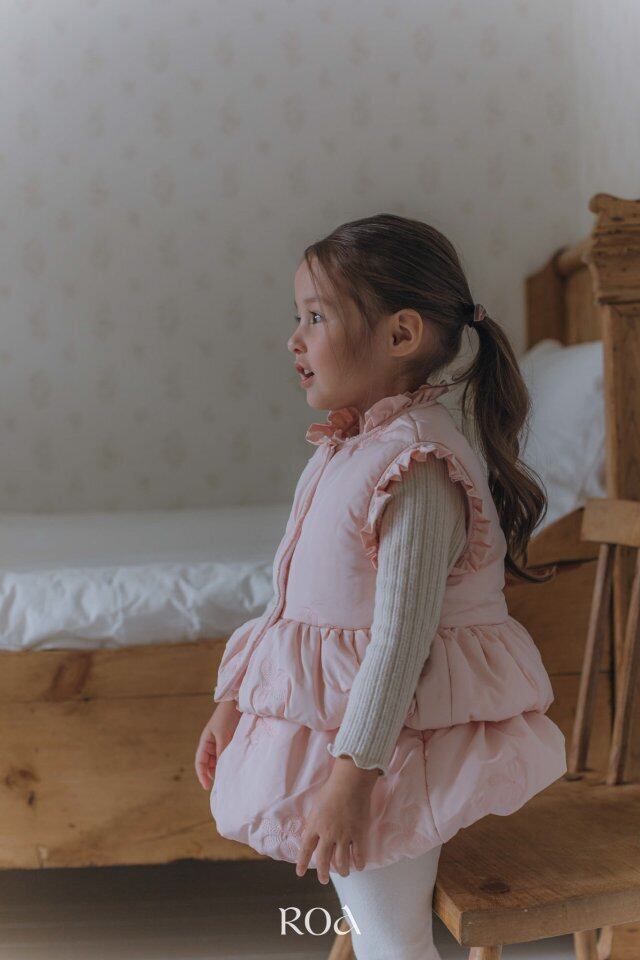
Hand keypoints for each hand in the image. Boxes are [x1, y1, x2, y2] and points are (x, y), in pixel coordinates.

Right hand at [194, 699, 241, 789]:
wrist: (238, 702)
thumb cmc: (227, 716)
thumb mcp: (223, 735)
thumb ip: (222, 752)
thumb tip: (222, 769)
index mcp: (205, 742)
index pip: (200, 762)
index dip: (202, 775)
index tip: (207, 787)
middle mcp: (212, 744)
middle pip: (209, 764)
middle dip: (213, 774)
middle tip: (222, 785)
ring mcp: (221, 742)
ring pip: (219, 761)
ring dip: (222, 768)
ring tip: (229, 777)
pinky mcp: (231, 741)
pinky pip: (228, 755)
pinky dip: (230, 762)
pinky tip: (235, 767)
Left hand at [295, 755, 379, 883]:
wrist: (350, 783)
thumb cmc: (332, 790)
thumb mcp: (316, 806)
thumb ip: (315, 821)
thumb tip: (314, 832)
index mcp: (315, 826)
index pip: (306, 849)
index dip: (302, 862)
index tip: (300, 872)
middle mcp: (328, 834)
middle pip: (323, 860)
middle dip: (323, 873)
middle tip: (323, 880)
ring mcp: (344, 835)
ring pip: (342, 861)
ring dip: (342, 870)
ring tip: (343, 873)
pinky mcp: (358, 834)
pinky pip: (359, 854)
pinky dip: (359, 863)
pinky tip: (359, 866)